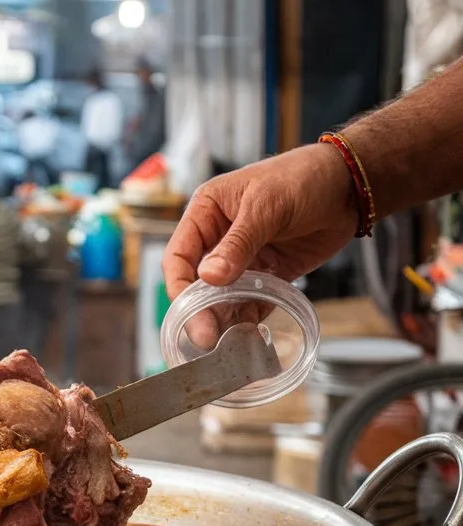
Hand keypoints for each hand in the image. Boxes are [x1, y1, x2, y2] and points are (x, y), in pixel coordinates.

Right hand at [162, 144, 358, 346]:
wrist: (351, 185)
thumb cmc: (303, 177)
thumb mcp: (266, 206)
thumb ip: (238, 243)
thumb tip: (209, 277)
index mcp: (207, 213)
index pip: (179, 256)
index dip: (179, 286)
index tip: (188, 312)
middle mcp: (218, 239)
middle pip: (196, 283)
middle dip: (199, 311)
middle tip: (206, 338)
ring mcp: (242, 260)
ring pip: (220, 297)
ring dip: (221, 319)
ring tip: (224, 343)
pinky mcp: (266, 275)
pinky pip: (249, 302)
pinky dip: (247, 319)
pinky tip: (246, 335)